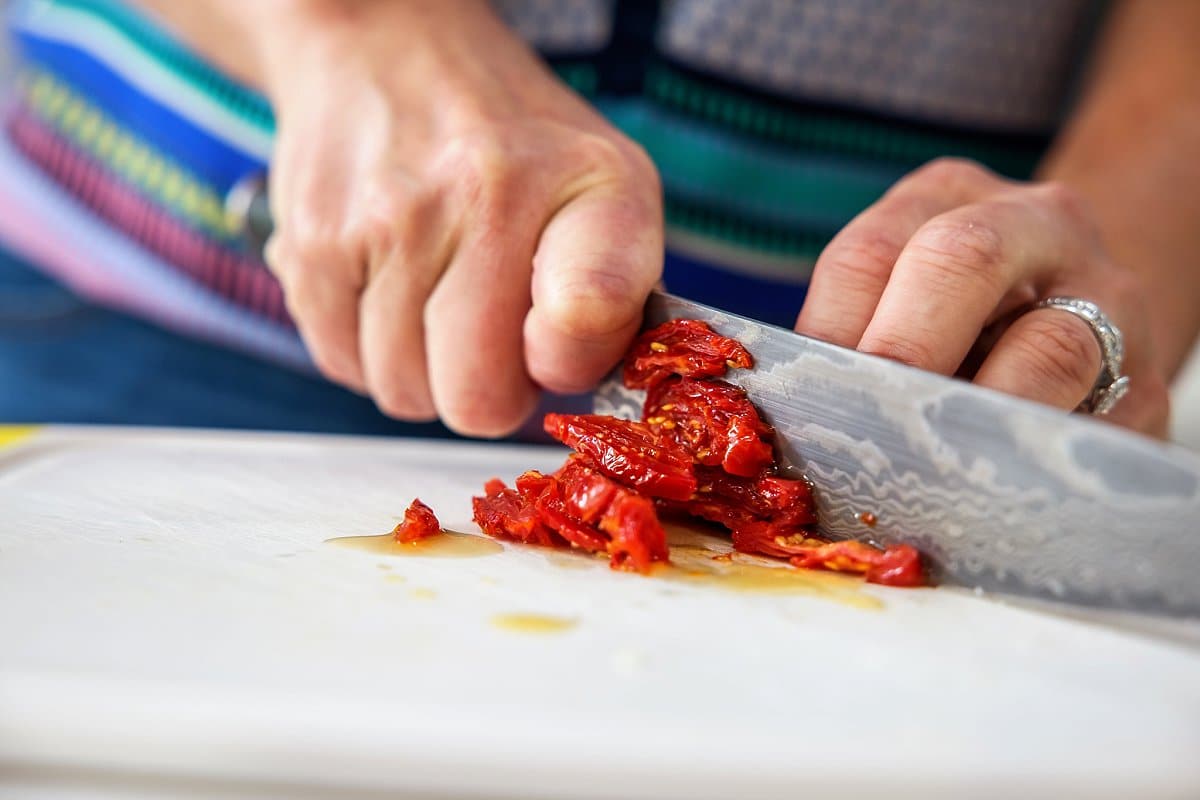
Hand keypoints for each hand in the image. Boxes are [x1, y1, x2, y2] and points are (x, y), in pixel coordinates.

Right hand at [258, 1, 661, 435]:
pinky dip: (364, 347)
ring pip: (403, 390)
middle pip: (476, 399)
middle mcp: (487, 195)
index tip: (552, 343)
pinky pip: (343, 364)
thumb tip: (572, 381)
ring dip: (421, 368)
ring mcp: (390, 220)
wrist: (387, 52)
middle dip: (486, 387)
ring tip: (435, 295)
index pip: (589, 313)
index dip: (567, 360)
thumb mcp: (608, 189)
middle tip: (490, 331)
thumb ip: (618, 295)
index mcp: (589, 185)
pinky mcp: (313, 240)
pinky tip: (386, 286)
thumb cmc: (513, 146)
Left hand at [794, 158, 1168, 435]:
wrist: (1088, 316)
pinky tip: (985, 488)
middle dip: (903, 349)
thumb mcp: (903, 292)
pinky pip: (1090, 425)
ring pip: (1048, 347)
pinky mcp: (1145, 386)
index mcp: (947, 198)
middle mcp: (1036, 224)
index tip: (802, 401)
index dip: (829, 331)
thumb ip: (852, 337)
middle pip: (961, 261)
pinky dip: (1030, 462)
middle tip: (865, 423)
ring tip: (924, 466)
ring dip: (975, 416)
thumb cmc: (961, 316)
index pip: (869, 251)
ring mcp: (1106, 299)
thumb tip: (791, 413)